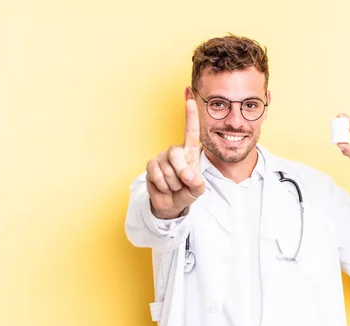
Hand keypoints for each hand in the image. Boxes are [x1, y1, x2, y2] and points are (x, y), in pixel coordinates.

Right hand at [145, 99, 205, 218]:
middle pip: (176, 155)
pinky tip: (165, 187)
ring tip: (174, 186)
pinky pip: (157, 175)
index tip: (189, 97)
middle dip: (181, 173)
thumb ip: (198, 184)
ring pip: (167, 170)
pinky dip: (163, 186)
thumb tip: (188, 175)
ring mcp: (161, 157)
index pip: (191, 131)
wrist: (171, 203)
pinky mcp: (151, 165)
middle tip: (184, 184)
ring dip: (173, 184)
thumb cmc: (187, 191)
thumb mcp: (198, 190)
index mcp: (189, 152)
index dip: (190, 115)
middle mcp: (175, 151)